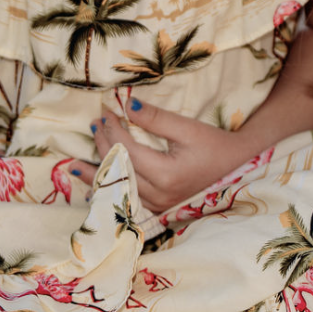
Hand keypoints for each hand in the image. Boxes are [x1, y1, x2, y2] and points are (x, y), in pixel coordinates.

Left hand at [85, 99, 261, 213]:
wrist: (238, 164)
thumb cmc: (215, 144)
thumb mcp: (187, 127)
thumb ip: (155, 118)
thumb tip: (126, 105)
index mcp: (166, 175)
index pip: (127, 150)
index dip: (113, 130)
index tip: (105, 111)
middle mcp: (160, 195)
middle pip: (120, 170)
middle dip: (103, 146)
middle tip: (95, 124)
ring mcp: (159, 205)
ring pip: (120, 189)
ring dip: (99, 174)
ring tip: (74, 166)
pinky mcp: (160, 206)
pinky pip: (129, 198)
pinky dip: (113, 188)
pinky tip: (97, 185)